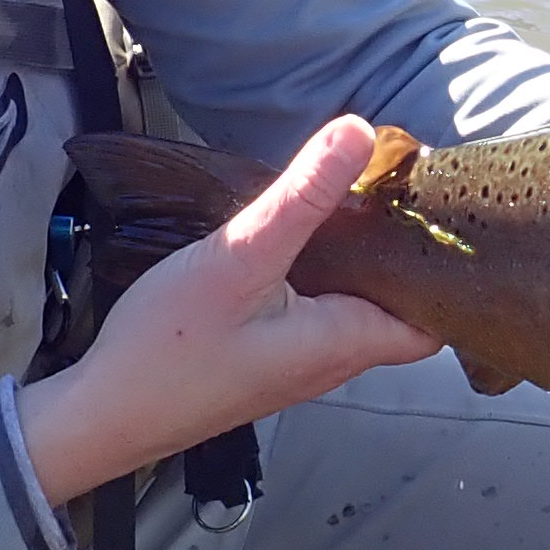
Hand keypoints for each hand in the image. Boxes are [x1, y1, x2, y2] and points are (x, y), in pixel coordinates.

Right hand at [17, 116, 436, 504]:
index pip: (435, 317)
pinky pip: (313, 313)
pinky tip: (296, 240)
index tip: (443, 212)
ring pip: (353, 307)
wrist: (100, 415)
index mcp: (344, 342)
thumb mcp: (241, 257)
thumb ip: (303, 197)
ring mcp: (296, 364)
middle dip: (402, 253)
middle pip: (396, 307)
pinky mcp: (263, 360)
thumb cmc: (169, 349)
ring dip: (358, 261)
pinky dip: (320, 275)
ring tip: (355, 200)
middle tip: (398, 189)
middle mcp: (332, 361)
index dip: (449, 269)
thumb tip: (362, 134)